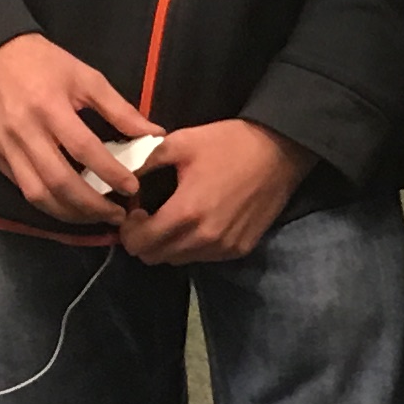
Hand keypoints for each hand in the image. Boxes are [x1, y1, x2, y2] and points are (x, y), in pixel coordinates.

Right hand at [0, 32, 157, 227]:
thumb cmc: (45, 63)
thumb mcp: (87, 77)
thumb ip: (119, 109)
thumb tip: (153, 135)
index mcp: (50, 108)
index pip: (84, 149)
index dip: (110, 173)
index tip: (133, 188)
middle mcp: (25, 132)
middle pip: (60, 182)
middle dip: (92, 206)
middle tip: (117, 215)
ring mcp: (5, 148)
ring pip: (38, 194)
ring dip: (69, 213)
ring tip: (95, 218)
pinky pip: (22, 188)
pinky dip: (48, 202)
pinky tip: (69, 206)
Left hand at [117, 120, 314, 266]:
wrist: (280, 150)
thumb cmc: (229, 143)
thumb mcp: (180, 142)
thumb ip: (144, 164)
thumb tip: (123, 181)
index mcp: (185, 212)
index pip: (139, 244)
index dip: (129, 230)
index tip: (137, 212)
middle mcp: (203, 238)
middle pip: (155, 258)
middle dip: (145, 239)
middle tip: (151, 216)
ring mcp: (224, 247)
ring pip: (179, 260)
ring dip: (170, 245)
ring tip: (177, 219)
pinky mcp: (241, 248)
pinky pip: (204, 257)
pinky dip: (195, 245)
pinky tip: (202, 222)